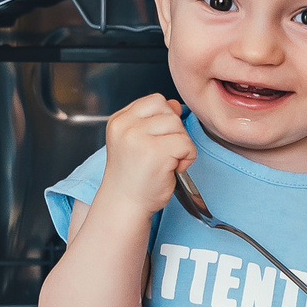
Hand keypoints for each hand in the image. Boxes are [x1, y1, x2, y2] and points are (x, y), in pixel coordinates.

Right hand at [94, 93, 196, 218]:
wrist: (124, 205)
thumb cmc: (133, 177)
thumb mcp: (136, 141)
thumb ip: (153, 121)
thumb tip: (175, 104)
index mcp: (119, 120)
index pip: (155, 100)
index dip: (165, 118)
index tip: (158, 140)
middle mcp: (125, 126)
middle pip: (168, 110)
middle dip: (174, 132)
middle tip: (163, 155)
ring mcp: (138, 138)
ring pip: (178, 125)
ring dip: (181, 144)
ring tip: (167, 162)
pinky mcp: (155, 152)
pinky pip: (186, 143)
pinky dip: (187, 157)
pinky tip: (173, 169)